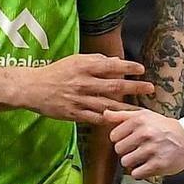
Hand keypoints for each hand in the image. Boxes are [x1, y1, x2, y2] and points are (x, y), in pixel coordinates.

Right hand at [22, 55, 150, 122]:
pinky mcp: (74, 114)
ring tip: (142, 111)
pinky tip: (121, 122)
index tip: (141, 69)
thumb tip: (116, 62)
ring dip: (127, 109)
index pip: (111, 65)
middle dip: (135, 87)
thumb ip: (95, 61)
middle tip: (151, 88)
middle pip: (114, 86)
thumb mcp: (74, 60)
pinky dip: (109, 120)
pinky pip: (95, 118)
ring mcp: (79, 100)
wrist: (33, 88)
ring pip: (108, 105)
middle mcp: (83, 83)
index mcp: (83, 67)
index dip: (128, 67)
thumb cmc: (55, 72)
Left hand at [106, 109, 183, 178]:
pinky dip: (140, 172)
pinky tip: (148, 165)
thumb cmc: (163, 127)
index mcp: (139, 120)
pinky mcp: (159, 164)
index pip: (114, 136)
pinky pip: (137, 173)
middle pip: (119, 150)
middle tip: (137, 149)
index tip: (130, 140)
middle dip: (126, 152)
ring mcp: (152, 149)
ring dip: (133, 163)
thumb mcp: (144, 116)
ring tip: (143, 158)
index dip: (120, 140)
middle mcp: (145, 133)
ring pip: (126, 162)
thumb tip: (104, 114)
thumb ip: (122, 115)